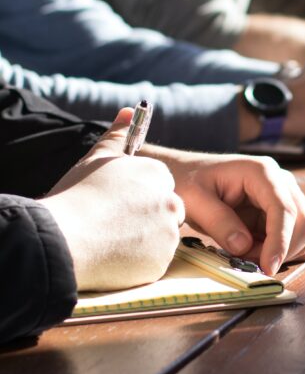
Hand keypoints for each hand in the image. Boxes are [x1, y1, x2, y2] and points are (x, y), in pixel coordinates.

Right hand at [41, 108, 183, 290]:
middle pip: (166, 211)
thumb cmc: (78, 195)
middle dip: (147, 218)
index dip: (138, 196)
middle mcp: (170, 202)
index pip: (160, 186)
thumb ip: (118, 135)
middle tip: (114, 225)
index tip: (118, 204)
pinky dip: (138, 262)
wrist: (65, 238)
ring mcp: (168, 234)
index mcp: (158, 175)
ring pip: (161, 238)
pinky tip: (113, 257)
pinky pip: (153, 262)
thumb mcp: (97, 159)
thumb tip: (129, 111)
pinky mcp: (161, 262)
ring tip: (110, 240)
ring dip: (143, 240)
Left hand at [151, 151, 304, 275]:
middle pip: (302, 221)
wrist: (186, 175)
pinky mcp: (279, 212)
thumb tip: (244, 246)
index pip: (284, 208)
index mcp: (261, 172)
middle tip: (248, 263)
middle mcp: (280, 181)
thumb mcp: (194, 200)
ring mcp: (283, 196)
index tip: (268, 267)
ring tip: (245, 254)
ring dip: (280, 252)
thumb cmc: (188, 181)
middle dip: (281, 249)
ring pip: (301, 232)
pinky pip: (293, 237)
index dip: (280, 241)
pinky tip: (255, 251)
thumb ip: (219, 222)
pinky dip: (279, 251)